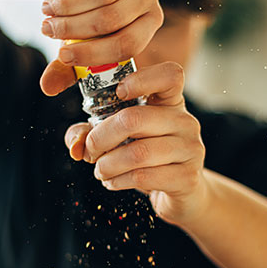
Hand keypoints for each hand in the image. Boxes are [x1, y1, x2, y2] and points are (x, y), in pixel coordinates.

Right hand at [40, 0, 162, 96]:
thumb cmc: (80, 9)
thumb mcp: (75, 40)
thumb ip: (66, 65)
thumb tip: (47, 89)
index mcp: (147, 23)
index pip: (127, 44)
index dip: (94, 53)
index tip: (63, 56)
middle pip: (114, 19)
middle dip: (75, 29)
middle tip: (47, 29)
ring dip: (71, 4)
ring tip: (48, 9)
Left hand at [63, 62, 208, 225]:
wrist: (179, 192)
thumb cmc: (147, 158)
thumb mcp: (120, 138)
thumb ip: (91, 133)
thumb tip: (76, 142)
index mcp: (170, 102)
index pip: (170, 75)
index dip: (142, 79)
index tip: (118, 92)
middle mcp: (184, 121)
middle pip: (134, 119)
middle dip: (100, 138)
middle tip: (90, 151)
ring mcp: (190, 149)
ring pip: (138, 153)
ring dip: (108, 165)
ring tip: (101, 171)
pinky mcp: (187, 177)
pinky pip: (144, 177)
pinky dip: (119, 181)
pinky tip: (113, 182)